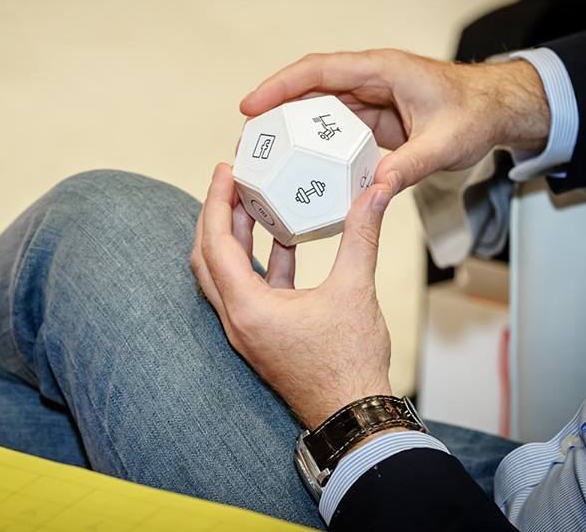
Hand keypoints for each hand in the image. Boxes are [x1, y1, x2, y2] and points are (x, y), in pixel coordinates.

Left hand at [190, 163, 393, 428]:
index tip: (225, 170)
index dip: (216, 202)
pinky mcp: (263, 334)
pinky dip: (260, 261)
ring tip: (253, 201)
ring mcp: (247, 329)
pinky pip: (251, 289)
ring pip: (226, 273)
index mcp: (247, 308)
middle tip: (232, 181)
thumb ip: (362, 235)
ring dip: (236, 237)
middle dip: (216, 215)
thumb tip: (377, 192)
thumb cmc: (350, 363)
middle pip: (208, 257)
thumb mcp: (355, 290)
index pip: (215, 243)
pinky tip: (283, 237)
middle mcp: (237, 319)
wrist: (353, 415)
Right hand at [240, 49, 548, 192]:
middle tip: (248, 141)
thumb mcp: (446, 142)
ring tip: (265, 159)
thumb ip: (410, 165)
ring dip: (292, 132)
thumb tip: (374, 190)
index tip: (250, 106)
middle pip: (308, 90)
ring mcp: (370, 100)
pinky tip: (302, 171)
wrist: (500, 109)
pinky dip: (317, 148)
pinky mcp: (374, 120)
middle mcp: (370, 80)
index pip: (318, 71)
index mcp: (381, 70)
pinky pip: (336, 131)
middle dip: (274, 112)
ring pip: (319, 112)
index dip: (280, 86)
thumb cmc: (477, 112)